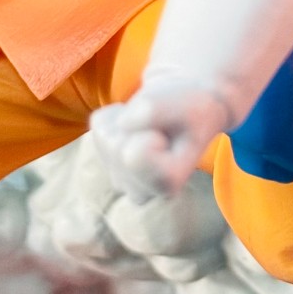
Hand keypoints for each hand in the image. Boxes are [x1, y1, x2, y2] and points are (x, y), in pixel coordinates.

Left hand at [88, 78, 230, 203]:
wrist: (190, 103)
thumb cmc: (193, 107)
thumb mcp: (186, 104)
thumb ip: (154, 111)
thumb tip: (121, 123)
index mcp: (167, 186)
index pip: (133, 158)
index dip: (150, 133)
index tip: (170, 134)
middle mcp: (142, 190)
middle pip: (117, 149)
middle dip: (136, 125)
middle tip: (162, 125)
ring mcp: (122, 177)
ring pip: (105, 136)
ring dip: (127, 118)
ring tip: (153, 124)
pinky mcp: (107, 158)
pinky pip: (99, 123)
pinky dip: (116, 111)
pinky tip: (138, 121)